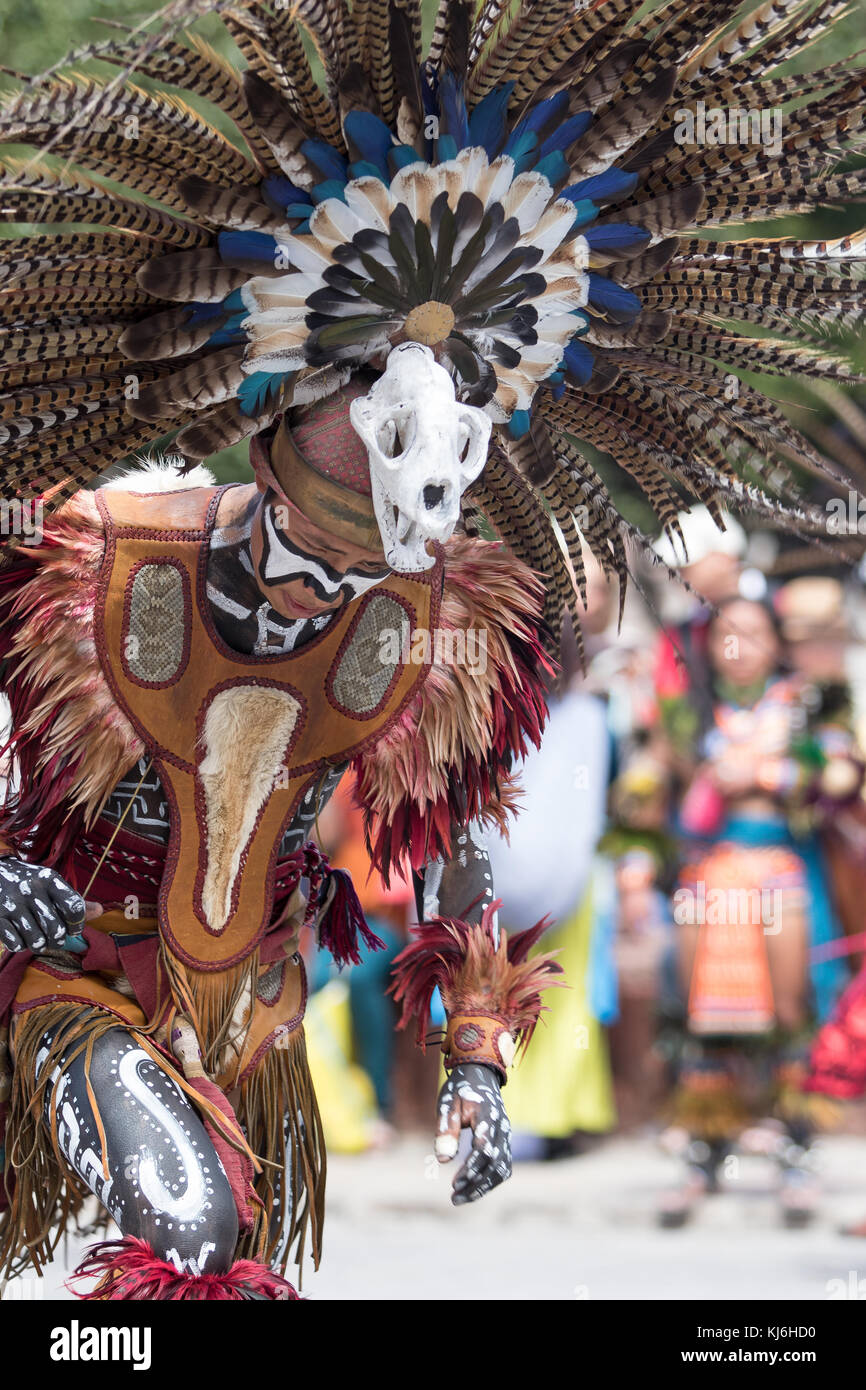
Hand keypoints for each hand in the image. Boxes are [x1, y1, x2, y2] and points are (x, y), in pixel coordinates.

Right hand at [0, 857, 98, 952]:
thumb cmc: (30, 882)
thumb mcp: (52, 884)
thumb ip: (73, 899)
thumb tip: (100, 911)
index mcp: (49, 879)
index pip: (74, 907)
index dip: (78, 924)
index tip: (74, 929)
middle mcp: (31, 889)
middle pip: (56, 929)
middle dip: (59, 940)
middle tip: (56, 939)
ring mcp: (12, 903)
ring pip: (36, 940)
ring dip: (40, 945)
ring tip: (39, 939)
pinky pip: (16, 944)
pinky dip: (20, 945)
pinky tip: (20, 936)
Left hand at [433, 1062, 511, 1204]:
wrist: (481, 1073)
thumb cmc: (460, 1089)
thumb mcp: (447, 1103)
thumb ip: (446, 1129)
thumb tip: (443, 1160)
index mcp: (488, 1116)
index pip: (485, 1149)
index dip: (471, 1169)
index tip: (454, 1183)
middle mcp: (502, 1128)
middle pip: (496, 1165)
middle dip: (476, 1185)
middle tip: (454, 1198)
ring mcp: (506, 1135)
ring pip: (502, 1169)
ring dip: (484, 1187)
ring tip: (460, 1198)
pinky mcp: (504, 1142)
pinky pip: (503, 1167)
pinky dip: (490, 1181)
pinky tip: (472, 1188)